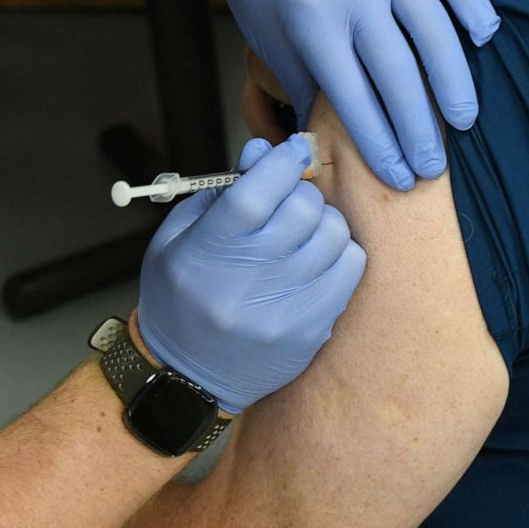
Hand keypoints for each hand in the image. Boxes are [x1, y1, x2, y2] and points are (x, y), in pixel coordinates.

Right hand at [136, 135, 365, 412]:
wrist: (186, 377)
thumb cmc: (179, 298)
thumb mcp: (177, 239)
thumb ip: (219, 193)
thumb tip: (263, 152)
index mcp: (205, 254)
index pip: (255, 195)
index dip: (281, 163)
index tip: (292, 150)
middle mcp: (245, 284)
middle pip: (300, 210)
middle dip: (300, 191)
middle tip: (290, 198)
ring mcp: (283, 311)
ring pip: (333, 234)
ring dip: (323, 220)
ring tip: (304, 230)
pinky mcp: (311, 331)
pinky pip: (351, 269)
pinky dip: (341, 251)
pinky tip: (319, 256)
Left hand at [212, 0, 499, 189]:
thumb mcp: (272, 42)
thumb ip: (307, 89)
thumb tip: (328, 148)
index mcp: (312, 20)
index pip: (355, 97)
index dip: (380, 144)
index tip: (399, 178)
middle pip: (398, 71)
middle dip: (418, 127)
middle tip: (434, 166)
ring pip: (432, 27)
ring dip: (453, 78)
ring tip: (463, 121)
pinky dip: (471, 2)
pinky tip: (485, 38)